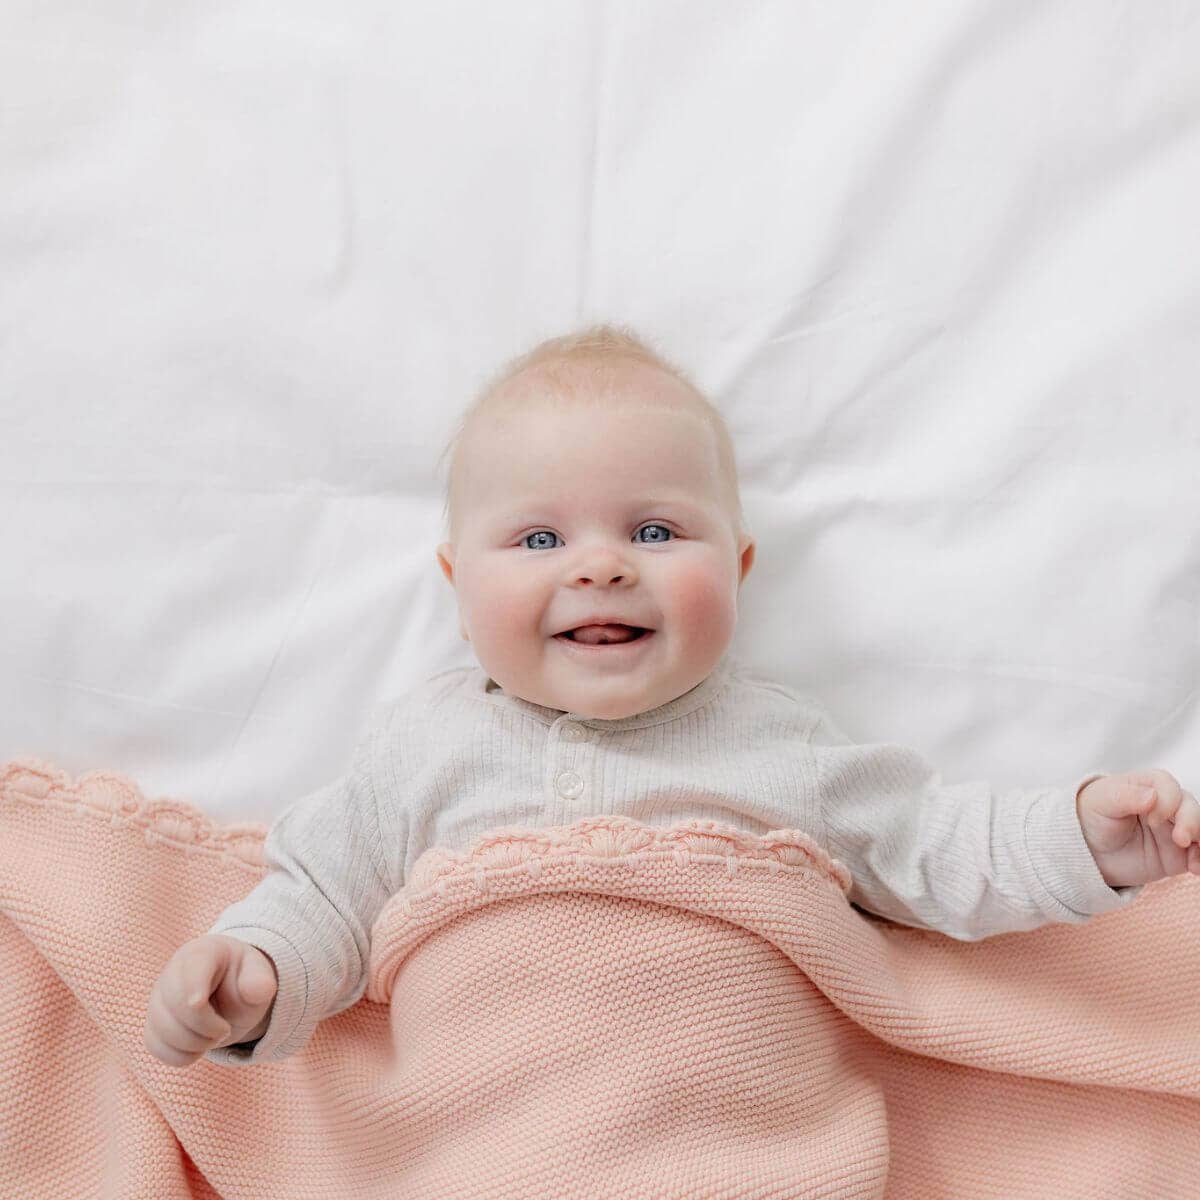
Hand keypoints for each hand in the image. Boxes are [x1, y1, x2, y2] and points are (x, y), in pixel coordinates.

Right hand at [144, 934, 277, 1067]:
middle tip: (224, 1030)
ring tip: (214, 1036)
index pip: (193, 966)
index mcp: (203, 952)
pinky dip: (180, 1055)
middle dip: (204, 1026)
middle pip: (175, 1005)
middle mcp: (173, 972)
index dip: (192, 986)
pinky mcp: (153, 1023)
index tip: (198, 1004)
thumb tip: (261, 989)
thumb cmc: (242, 980)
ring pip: (163, 1030)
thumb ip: (260, 982)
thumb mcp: (258, 976)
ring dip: (195, 1044)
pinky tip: (198, 1046)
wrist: (229, 992)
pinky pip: (156, 1046)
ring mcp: (159, 998)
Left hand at [1076, 770, 1199, 887]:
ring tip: (1192, 860)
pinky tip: (1194, 868)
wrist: (1087, 851)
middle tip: (1180, 839)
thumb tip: (1152, 795)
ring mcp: (1174, 829)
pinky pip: (1198, 854)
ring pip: (1199, 829)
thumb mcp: (1101, 803)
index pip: (1168, 786)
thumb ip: (1125, 797)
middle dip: (1191, 821)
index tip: (1153, 819)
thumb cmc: (1092, 817)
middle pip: (1190, 806)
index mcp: (1146, 786)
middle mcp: (1165, 806)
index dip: (1168, 801)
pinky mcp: (1178, 854)